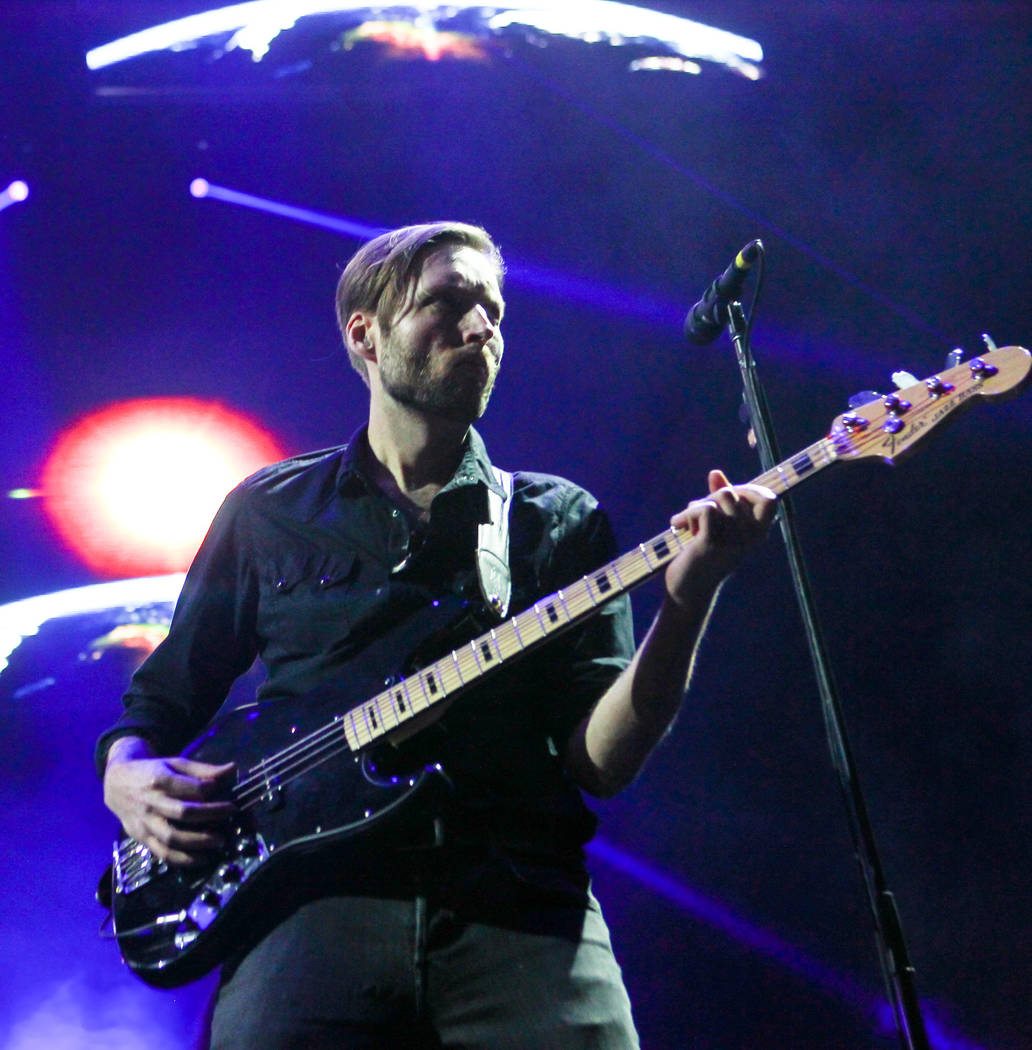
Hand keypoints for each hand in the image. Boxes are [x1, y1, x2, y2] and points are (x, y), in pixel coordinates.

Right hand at [103, 737, 236, 865]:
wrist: (117, 783)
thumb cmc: (153, 772)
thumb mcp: (176, 764)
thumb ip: (204, 770)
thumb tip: (233, 770)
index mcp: (159, 779)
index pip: (189, 787)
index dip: (210, 790)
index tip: (226, 791)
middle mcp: (150, 803)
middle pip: (183, 813)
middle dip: (210, 815)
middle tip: (231, 814)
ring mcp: (144, 823)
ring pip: (171, 838)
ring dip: (198, 843)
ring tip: (220, 841)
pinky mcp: (141, 838)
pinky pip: (162, 854)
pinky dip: (183, 859)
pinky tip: (202, 858)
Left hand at [665, 469, 775, 603]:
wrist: (688, 590)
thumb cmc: (702, 555)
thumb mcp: (716, 525)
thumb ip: (719, 499)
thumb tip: (715, 473)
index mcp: (758, 533)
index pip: (770, 500)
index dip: (749, 490)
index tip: (729, 498)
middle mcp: (751, 537)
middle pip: (733, 492)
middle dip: (710, 498)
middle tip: (696, 514)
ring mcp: (733, 540)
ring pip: (719, 497)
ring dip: (696, 505)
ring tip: (687, 522)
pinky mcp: (712, 543)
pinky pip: (705, 509)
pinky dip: (686, 514)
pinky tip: (676, 525)